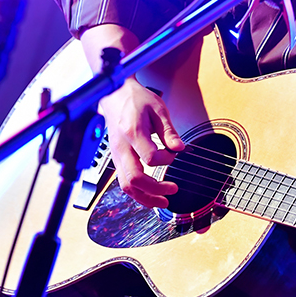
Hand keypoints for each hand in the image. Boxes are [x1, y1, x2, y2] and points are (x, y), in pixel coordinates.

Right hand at [99, 76, 184, 208]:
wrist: (115, 95)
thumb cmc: (136, 100)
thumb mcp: (158, 109)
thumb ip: (169, 131)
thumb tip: (180, 148)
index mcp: (132, 133)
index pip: (149, 158)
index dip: (166, 160)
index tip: (174, 154)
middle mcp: (121, 147)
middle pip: (134, 178)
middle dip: (155, 190)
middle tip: (173, 190)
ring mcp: (116, 155)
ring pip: (126, 185)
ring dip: (145, 197)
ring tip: (163, 201)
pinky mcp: (116, 158)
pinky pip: (123, 181)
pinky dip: (137, 192)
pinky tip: (150, 195)